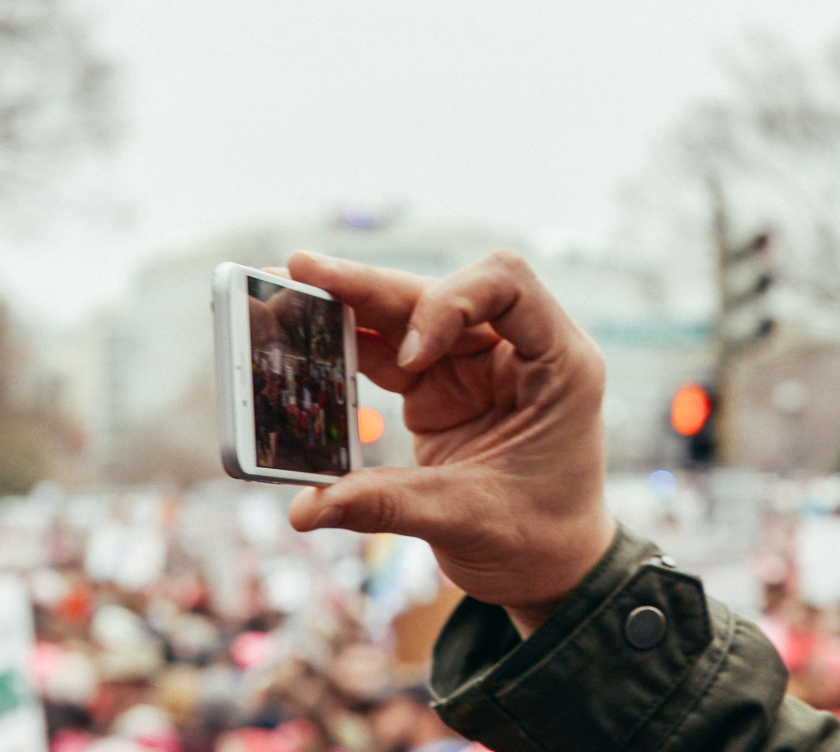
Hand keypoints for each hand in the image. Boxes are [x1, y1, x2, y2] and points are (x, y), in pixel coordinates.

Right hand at [282, 249, 613, 635]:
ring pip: (406, 316)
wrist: (550, 569)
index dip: (452, 302)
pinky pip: (388, 354)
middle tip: (299, 271)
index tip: (414, 359)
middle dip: (369, 286)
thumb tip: (306, 509)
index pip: (507, 285)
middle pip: (439, 294)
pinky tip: (301, 343)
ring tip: (283, 291)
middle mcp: (515, 350)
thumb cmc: (539, 538)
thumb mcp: (470, 520)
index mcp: (556, 362)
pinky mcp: (440, 388)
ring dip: (347, 307)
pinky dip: (345, 350)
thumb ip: (388, 504)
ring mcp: (474, 366)